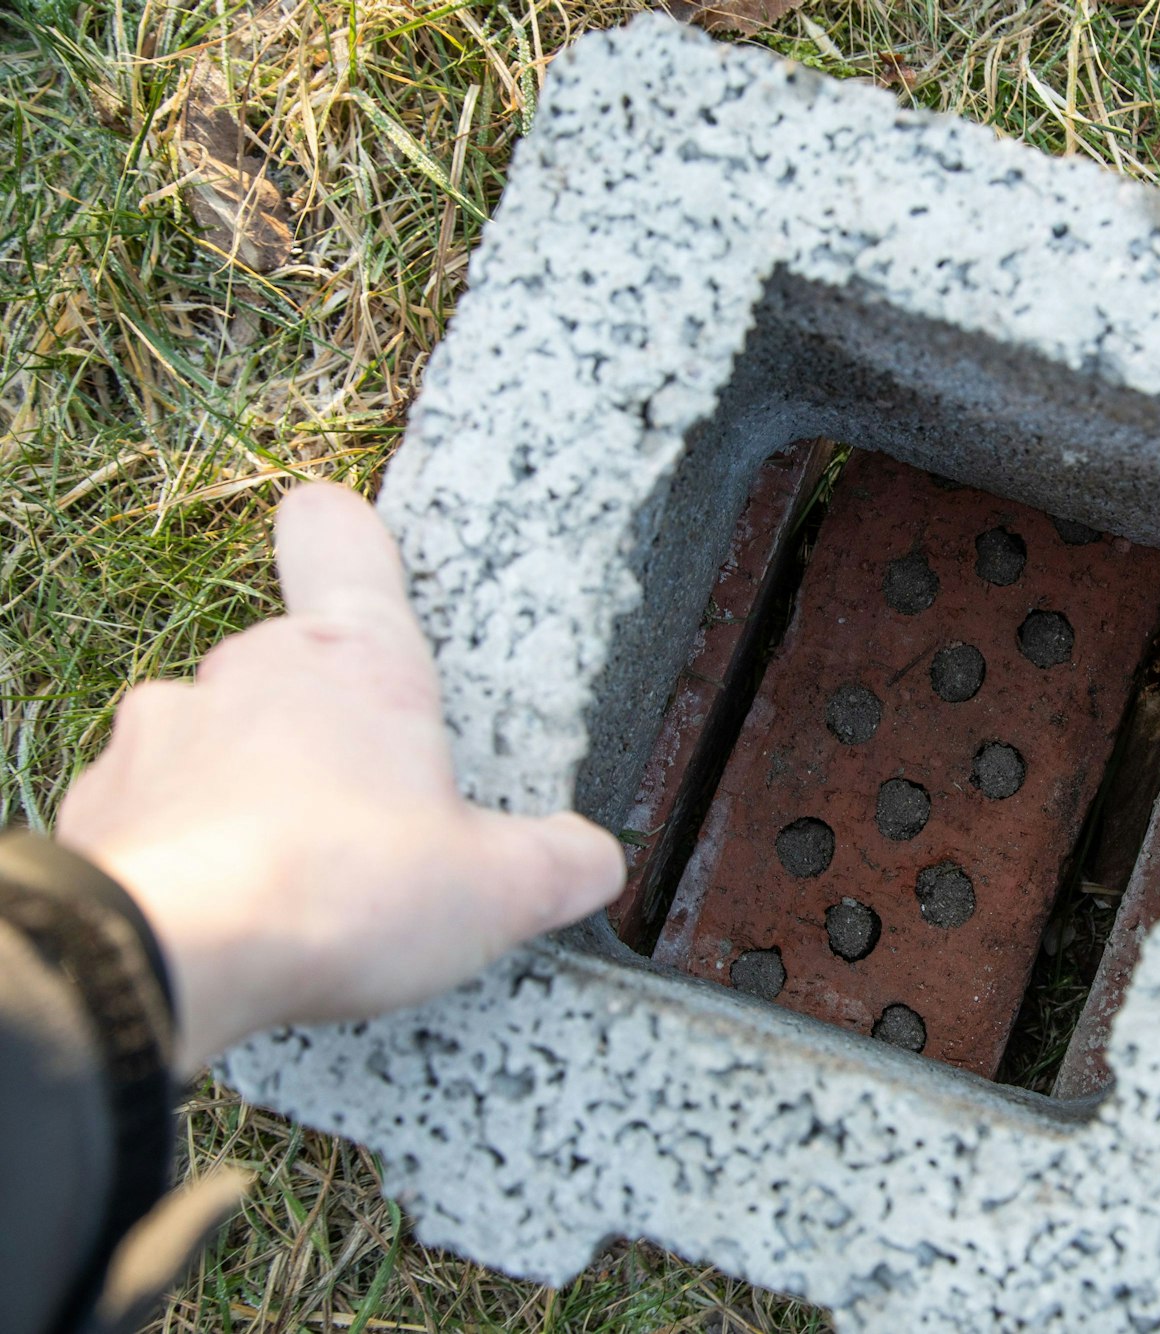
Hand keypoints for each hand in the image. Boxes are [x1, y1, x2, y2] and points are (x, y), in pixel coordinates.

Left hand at [55, 483, 622, 1074]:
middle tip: (373, 810)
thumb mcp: (496, 890)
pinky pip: (157, 806)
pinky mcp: (104, 802)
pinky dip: (189, 843)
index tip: (353, 537)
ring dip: (251, 783)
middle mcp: (249, 672)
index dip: (349, 529)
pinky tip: (225, 906)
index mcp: (356, 662)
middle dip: (329, 726)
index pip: (339, 537)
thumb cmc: (337, 893)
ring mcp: (165, 731)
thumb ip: (560, 864)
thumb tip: (596, 860)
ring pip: (218, 735)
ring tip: (297, 872)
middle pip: (294, 663)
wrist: (166, 958)